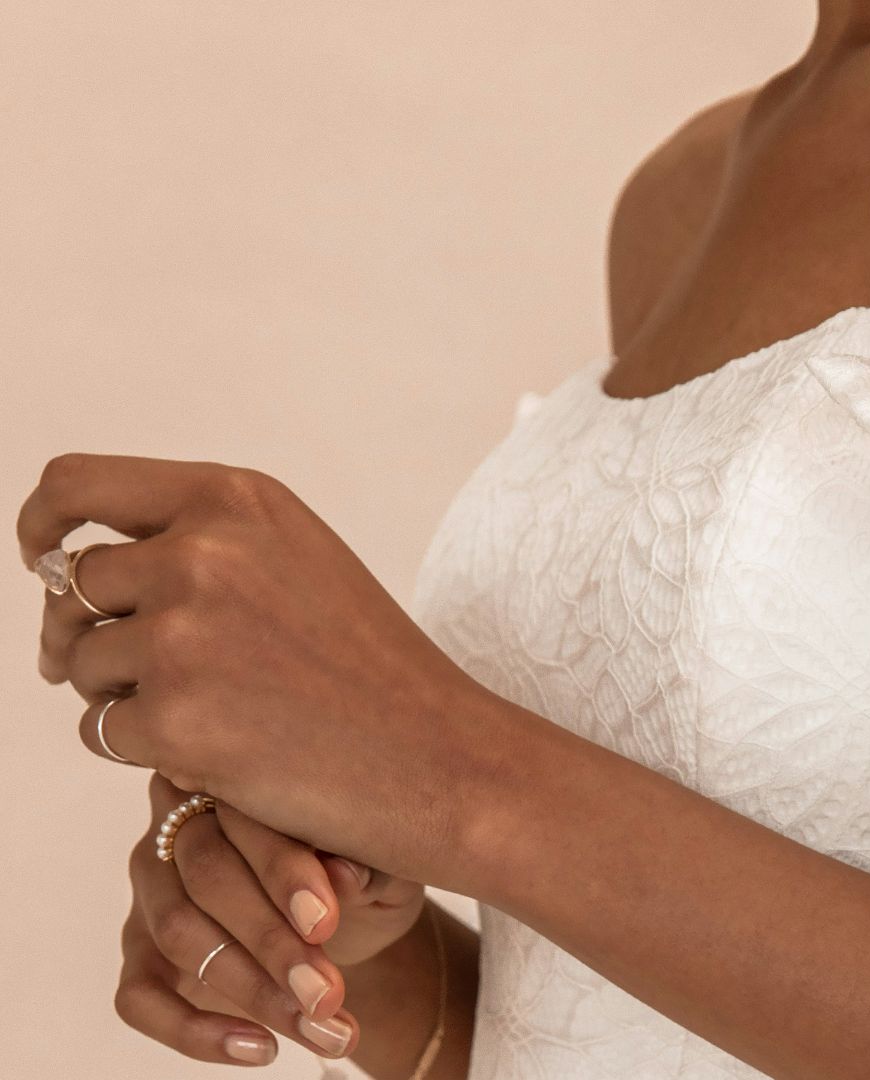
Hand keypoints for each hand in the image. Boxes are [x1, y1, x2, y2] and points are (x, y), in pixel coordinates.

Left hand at [22, 454, 523, 883]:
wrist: (439, 755)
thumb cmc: (369, 666)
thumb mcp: (295, 561)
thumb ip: (201, 540)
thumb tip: (62, 565)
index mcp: (234, 499)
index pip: (77, 484)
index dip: (41, 521)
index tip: (39, 557)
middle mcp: (202, 552)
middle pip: (72, 584)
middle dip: (82, 633)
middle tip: (122, 675)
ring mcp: (183, 635)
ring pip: (79, 661)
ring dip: (118, 694)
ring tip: (204, 714)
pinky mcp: (173, 718)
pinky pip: (100, 730)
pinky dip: (143, 750)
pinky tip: (215, 754)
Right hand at [120, 773, 376, 1063]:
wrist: (355, 922)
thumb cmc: (366, 871)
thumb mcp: (387, 859)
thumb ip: (367, 857)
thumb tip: (344, 872)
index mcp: (240, 778)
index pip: (245, 814)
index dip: (284, 870)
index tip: (326, 920)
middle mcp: (181, 823)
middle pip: (206, 876)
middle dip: (270, 942)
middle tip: (326, 994)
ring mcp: (152, 888)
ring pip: (177, 934)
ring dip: (251, 990)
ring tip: (320, 1026)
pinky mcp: (141, 952)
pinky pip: (140, 996)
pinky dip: (194, 1031)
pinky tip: (260, 1049)